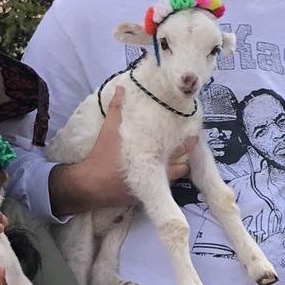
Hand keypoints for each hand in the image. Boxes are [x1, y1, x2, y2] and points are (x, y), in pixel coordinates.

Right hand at [50, 88, 189, 215]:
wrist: (89, 185)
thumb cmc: (102, 156)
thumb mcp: (108, 130)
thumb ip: (117, 109)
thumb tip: (121, 89)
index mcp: (152, 159)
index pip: (180, 153)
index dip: (189, 144)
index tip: (194, 136)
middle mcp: (156, 176)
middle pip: (181, 169)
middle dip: (185, 159)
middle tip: (187, 148)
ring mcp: (151, 187)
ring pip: (172, 179)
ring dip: (175, 169)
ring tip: (176, 158)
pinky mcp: (144, 196)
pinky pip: (160, 187)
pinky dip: (163, 179)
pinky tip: (160, 170)